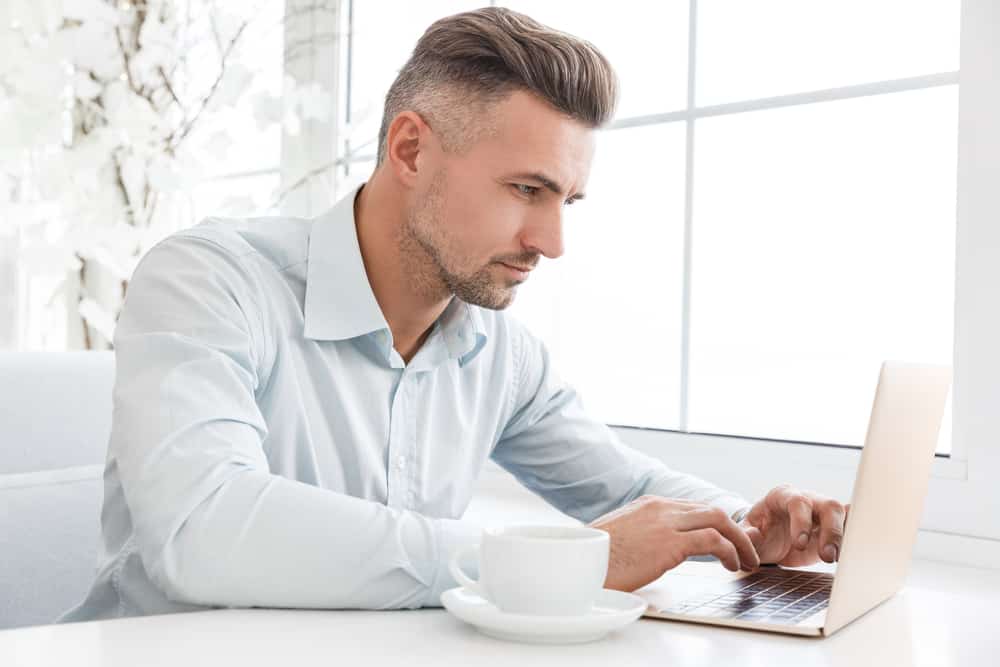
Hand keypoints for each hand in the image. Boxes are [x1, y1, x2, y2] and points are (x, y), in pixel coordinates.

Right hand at [588, 495, 760, 592]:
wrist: (578, 564)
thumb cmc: (593, 558)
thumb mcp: (619, 538)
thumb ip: (640, 536)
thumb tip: (648, 550)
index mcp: (648, 504)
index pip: (692, 507)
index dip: (715, 523)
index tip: (727, 538)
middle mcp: (659, 507)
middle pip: (710, 509)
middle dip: (735, 529)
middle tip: (747, 548)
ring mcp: (665, 522)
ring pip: (719, 520)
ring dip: (740, 541)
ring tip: (747, 560)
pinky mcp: (670, 542)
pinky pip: (714, 541)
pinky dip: (730, 552)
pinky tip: (732, 565)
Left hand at [741, 485, 849, 567]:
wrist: (769, 537)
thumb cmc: (759, 530)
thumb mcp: (747, 532)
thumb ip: (747, 534)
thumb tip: (752, 536)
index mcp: (782, 496)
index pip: (797, 503)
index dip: (801, 522)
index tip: (800, 544)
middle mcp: (808, 500)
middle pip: (829, 506)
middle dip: (831, 531)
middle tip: (827, 556)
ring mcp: (823, 513)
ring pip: (844, 516)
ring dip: (845, 538)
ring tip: (839, 559)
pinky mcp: (835, 527)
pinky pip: (852, 525)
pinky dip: (856, 536)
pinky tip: (856, 551)